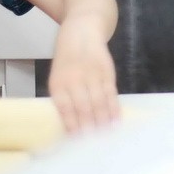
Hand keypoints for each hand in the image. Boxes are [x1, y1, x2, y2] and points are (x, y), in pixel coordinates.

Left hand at [47, 18, 119, 133]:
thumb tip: (72, 122)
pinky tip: (116, 119)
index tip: (76, 140)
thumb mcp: (58, 74)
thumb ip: (65, 96)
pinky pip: (111, 93)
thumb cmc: (67, 57)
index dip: (71, 124)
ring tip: (106, 135)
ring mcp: (92, 74)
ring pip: (98, 102)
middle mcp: (74, 79)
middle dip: (88, 126)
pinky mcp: (106, 71)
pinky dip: (114, 107)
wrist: (82, 30)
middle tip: (93, 143)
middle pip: (83, 107)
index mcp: (58, 82)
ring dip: (103, 120)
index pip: (64, 108)